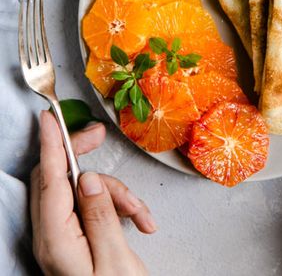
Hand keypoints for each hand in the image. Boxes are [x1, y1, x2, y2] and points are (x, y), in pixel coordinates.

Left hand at [30, 110, 154, 275]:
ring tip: (139, 215)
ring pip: (80, 190)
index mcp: (55, 240)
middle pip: (58, 178)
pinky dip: (116, 207)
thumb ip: (100, 213)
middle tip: (99, 136)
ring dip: (114, 193)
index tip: (47, 118)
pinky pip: (90, 206)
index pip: (48, 180)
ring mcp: (61, 238)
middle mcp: (51, 236)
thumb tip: (88, 178)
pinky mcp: (74, 239)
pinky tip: (138, 221)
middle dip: (84, 159)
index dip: (49, 144)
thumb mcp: (115, 258)